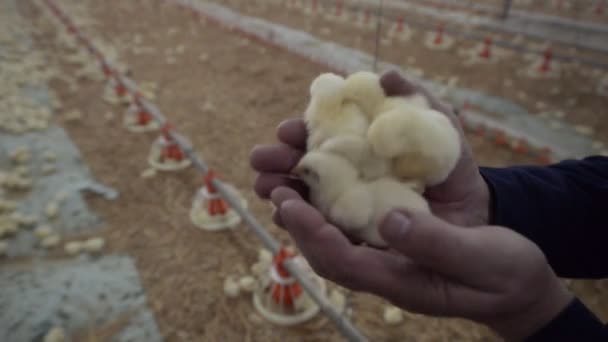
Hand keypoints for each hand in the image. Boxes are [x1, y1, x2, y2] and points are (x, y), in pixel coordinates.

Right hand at [250, 71, 491, 226]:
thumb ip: (412, 98)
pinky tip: (287, 220)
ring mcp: (344, 203)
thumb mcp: (436, 125)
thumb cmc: (449, 162)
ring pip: (302, 197)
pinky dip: (300, 224)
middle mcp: (342, 171)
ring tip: (269, 190)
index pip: (316, 134)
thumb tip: (385, 76)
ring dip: (280, 192)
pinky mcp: (351, 233)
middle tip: (262, 162)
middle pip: (300, 165)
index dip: (297, 132)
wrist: (470, 209)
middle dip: (277, 162)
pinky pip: (320, 230)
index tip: (288, 131)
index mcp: (353, 142)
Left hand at [270, 188, 572, 339]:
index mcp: (400, 279)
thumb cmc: (504, 274)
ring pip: (334, 228)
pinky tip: (324, 166)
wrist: (517, 282)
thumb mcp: (481, 258)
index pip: (342, 261)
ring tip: (285, 166)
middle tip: (270, 182)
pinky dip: (334, 191)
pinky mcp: (394, 232)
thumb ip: (436, 244)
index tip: (288, 204)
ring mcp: (386, 251)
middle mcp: (383, 267)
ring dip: (307, 199)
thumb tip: (389, 220)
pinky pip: (354, 214)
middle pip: (325, 245)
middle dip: (295, 214)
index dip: (311, 233)